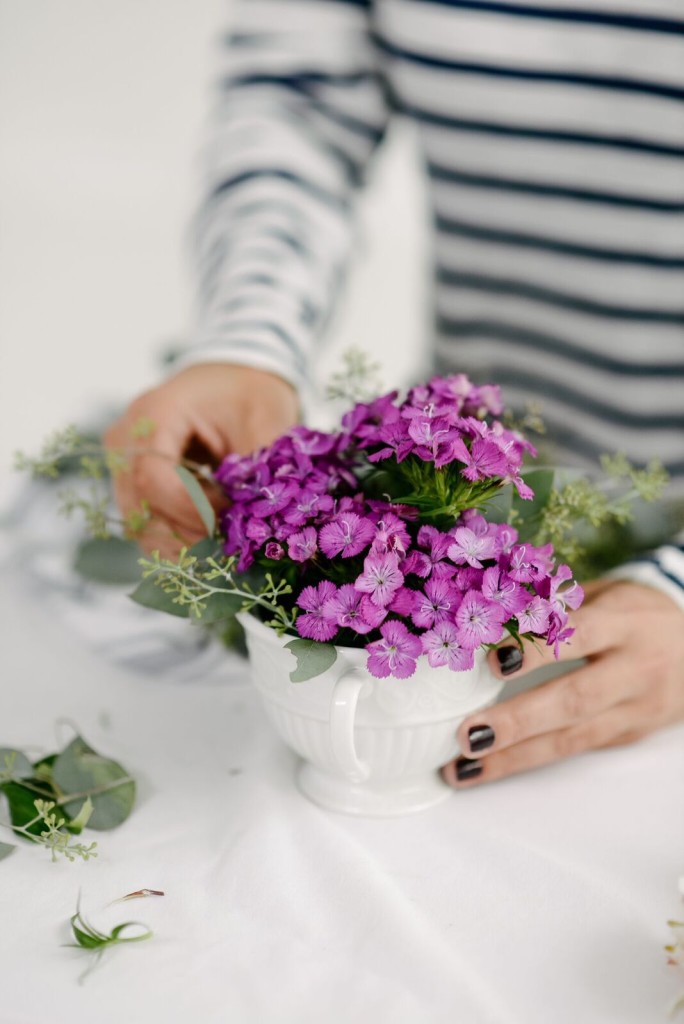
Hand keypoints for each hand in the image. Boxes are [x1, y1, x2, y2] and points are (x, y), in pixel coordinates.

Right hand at [104, 363, 298, 556]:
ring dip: (178, 543)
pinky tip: (206, 540)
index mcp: (156, 412)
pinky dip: (173, 538)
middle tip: (226, 546)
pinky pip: (143, 521)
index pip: (152, 477)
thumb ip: (259, 468)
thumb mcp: (265, 420)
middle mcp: (126, 438)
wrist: (233, 378)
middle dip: (184, 536)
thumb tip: (262, 520)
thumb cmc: (249, 393)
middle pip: (138, 507)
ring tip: (219, 544)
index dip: (189, 508)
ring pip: (137, 522)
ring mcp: (122, 461)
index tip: (228, 516)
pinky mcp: (131, 480)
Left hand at [442, 580, 683, 787]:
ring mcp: (635, 709)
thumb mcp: (604, 593)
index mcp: (625, 623)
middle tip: (468, 734)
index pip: (578, 636)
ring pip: (573, 738)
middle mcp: (634, 669)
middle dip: (518, 720)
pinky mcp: (628, 736)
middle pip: (575, 699)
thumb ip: (555, 605)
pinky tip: (489, 768)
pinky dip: (528, 761)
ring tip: (466, 766)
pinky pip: (575, 750)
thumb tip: (490, 614)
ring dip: (515, 756)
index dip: (536, 649)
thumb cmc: (635, 612)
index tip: (493, 662)